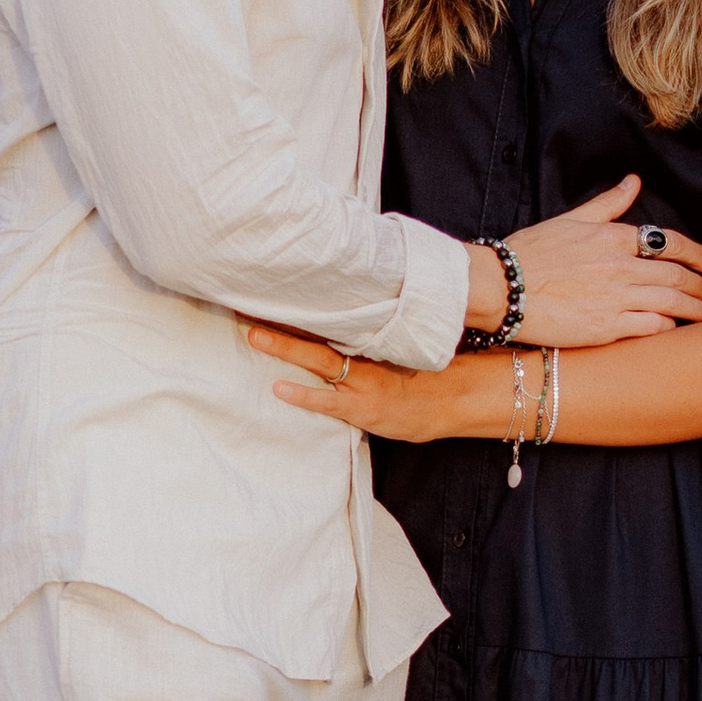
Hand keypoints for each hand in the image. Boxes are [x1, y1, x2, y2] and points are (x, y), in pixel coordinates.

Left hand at [248, 325, 495, 442]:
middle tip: (250, 305)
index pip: (324, 318)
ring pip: (318, 361)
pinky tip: (279, 388)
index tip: (269, 291)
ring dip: (285, 348)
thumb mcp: (396, 346)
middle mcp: (361, 356)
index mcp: (365, 338)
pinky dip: (303, 395)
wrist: (451, 401)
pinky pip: (327, 402)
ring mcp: (360, 383)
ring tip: (255, 337)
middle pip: (315, 333)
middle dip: (281, 320)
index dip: (296, 306)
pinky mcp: (362, 409)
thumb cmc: (421, 374)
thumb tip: (345, 310)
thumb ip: (369, 331)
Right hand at [474, 177, 701, 346]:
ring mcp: (615, 298)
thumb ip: (608, 204)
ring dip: (694, 308)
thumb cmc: (530, 253)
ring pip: (672, 302)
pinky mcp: (605, 327)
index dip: (699, 254)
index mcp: (613, 237)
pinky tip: (673, 327)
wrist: (500, 287)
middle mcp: (620, 266)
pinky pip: (651, 326)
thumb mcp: (570, 220)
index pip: (671, 243)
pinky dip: (668, 326)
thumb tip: (634, 181)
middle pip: (678, 275)